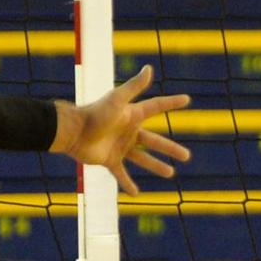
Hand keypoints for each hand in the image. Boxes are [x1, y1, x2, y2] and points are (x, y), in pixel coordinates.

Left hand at [56, 64, 191, 194]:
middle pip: (155, 141)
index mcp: (133, 115)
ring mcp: (120, 147)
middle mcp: (129, 131)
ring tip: (171, 173)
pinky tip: (136, 192)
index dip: (171, 103)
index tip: (187, 100)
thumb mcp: (117, 99)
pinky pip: (121, 174)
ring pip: (142, 159)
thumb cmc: (95, 114)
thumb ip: (134, 86)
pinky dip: (127, 183)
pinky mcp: (109, 160)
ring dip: (156, 166)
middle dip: (170, 148)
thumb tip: (149, 68)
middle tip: (187, 156)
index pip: (157, 107)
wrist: (73, 132)